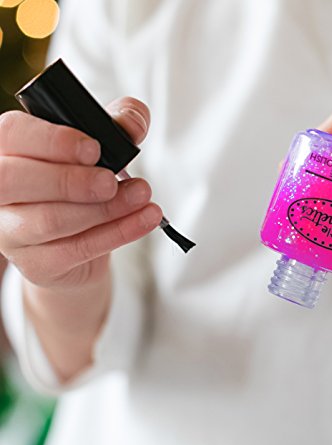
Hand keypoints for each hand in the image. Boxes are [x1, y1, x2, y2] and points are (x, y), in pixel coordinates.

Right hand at [0, 97, 161, 289]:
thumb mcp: (100, 149)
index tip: (94, 149)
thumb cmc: (82, 186)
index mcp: (8, 150)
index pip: (12, 134)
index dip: (52, 141)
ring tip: (141, 196)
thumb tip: (134, 121)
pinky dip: (117, 233)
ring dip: (105, 208)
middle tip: (110, 182)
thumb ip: (117, 125)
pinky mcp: (37, 263)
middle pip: (12, 181)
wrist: (80, 242)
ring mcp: (11, 231)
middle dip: (69, 180)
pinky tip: (145, 219)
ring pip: (49, 220)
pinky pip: (76, 249)